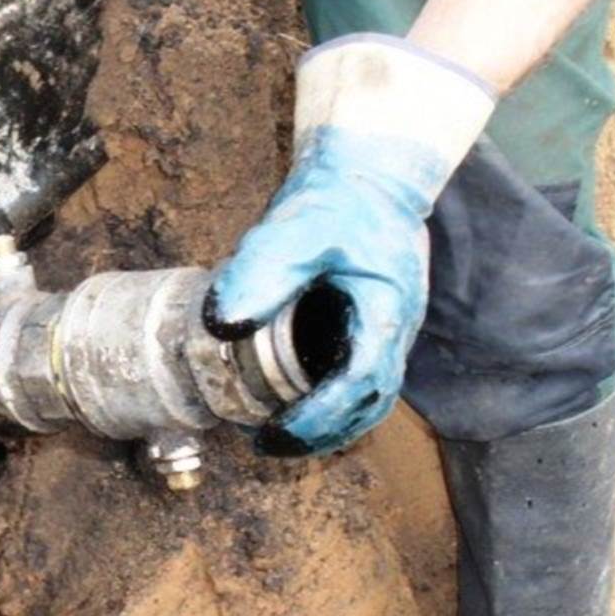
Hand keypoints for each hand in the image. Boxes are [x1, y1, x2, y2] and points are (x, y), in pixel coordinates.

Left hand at [204, 35, 496, 455]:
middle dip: (321, 435)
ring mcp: (388, 330)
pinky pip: (358, 377)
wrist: (369, 170)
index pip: (358, 387)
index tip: (275, 433)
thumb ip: (259, 273)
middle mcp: (395, 330)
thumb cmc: (338, 198)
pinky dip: (329, 400)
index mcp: (385, 313)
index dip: (317, 419)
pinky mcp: (373, 325)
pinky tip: (287, 399)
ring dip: (328, 424)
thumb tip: (219, 323)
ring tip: (276, 435)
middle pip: (368, 406)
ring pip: (368, 398)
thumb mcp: (294, 229)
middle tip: (266, 445)